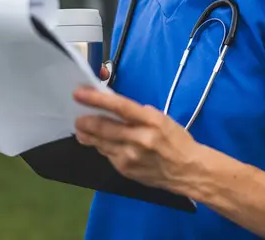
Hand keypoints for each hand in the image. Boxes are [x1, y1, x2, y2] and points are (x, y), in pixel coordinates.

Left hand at [73, 86, 199, 192]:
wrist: (188, 170)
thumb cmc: (176, 139)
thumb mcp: (160, 118)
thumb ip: (136, 113)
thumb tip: (112, 105)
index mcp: (151, 121)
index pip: (119, 107)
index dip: (97, 99)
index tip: (79, 93)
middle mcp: (139, 139)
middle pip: (104, 127)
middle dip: (86, 121)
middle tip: (76, 116)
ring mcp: (131, 157)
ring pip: (101, 143)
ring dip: (88, 134)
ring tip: (81, 127)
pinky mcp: (126, 170)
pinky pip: (107, 155)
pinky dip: (100, 146)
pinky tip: (98, 141)